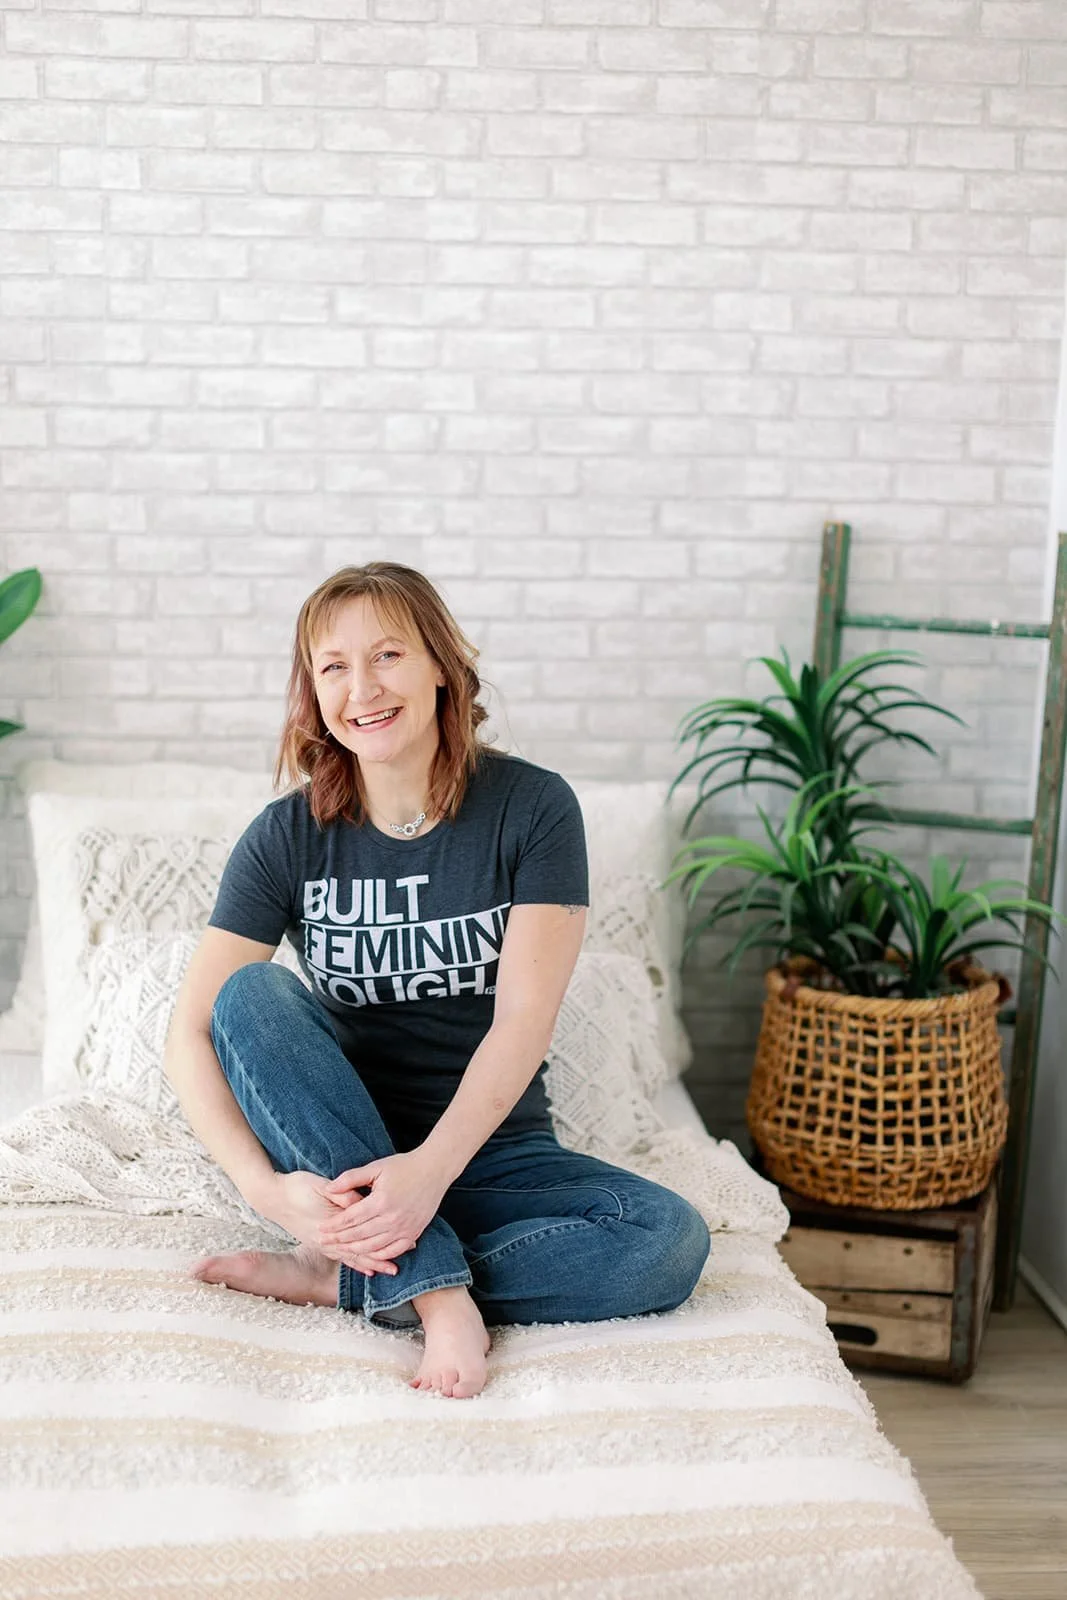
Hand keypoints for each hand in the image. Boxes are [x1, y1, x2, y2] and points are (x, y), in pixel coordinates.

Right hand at [255, 1169, 401, 1278]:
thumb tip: (360, 1201)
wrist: (274, 1198)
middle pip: (360, 1250)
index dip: (383, 1233)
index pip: (362, 1231)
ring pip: (352, 1257)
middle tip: (406, 1254)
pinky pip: (342, 1258)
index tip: (404, 1232)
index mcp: (330, 1221)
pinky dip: (356, 1264)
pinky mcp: (320, 1243)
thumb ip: (341, 1193)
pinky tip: (368, 1269)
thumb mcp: (320, 1185)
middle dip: (383, 1253)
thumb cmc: (298, 1187)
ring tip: (392, 1269)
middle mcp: (327, 1238)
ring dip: (372, 1262)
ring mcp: (322, 1244)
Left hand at [318, 1149, 447, 1263]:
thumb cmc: (404, 1166)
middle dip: (338, 1240)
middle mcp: (392, 1218)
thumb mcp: (375, 1167)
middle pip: (359, 1235)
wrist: (434, 1169)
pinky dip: (379, 1255)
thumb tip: (329, 1189)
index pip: (350, 1218)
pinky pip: (393, 1251)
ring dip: (355, 1251)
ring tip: (340, 1250)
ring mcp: (404, 1228)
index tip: (320, 1228)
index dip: (334, 1225)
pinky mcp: (414, 1233)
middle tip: (322, 1242)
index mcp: (380, 1201)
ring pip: (374, 1246)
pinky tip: (368, 1256)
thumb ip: (351, 1178)